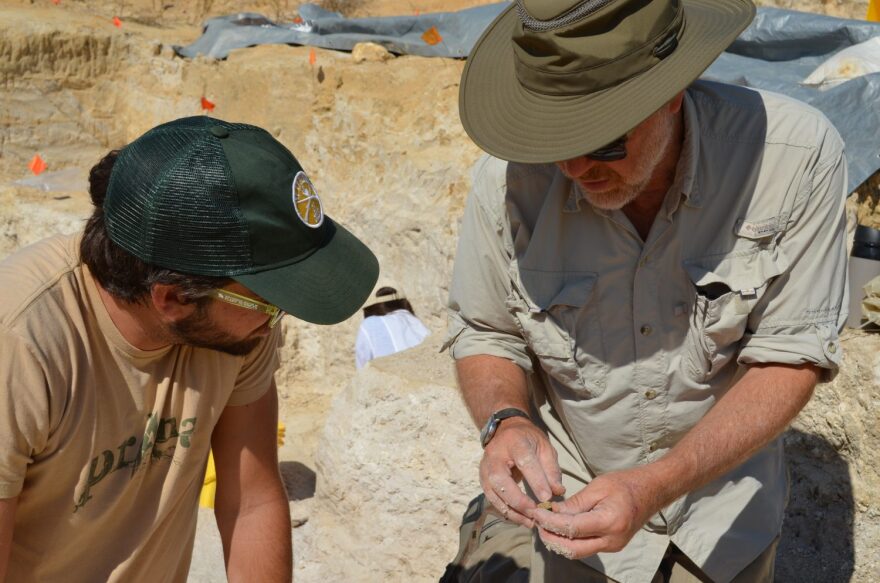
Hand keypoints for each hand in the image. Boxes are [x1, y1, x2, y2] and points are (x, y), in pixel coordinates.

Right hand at [480, 417, 565, 527]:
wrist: (506, 431)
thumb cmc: (528, 439)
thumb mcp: (545, 447)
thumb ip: (551, 469)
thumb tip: (557, 492)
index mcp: (514, 442)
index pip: (524, 461)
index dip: (535, 480)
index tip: (547, 498)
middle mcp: (495, 455)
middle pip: (500, 480)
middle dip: (518, 500)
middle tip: (535, 513)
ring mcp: (485, 468)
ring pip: (493, 492)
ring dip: (512, 510)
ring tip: (530, 522)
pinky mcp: (483, 480)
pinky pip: (492, 499)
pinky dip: (506, 511)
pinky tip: (520, 518)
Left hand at [533, 466, 661, 558]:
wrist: (651, 491)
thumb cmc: (625, 484)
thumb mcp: (597, 486)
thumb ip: (575, 503)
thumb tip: (552, 512)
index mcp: (609, 522)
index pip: (571, 528)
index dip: (549, 522)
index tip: (535, 513)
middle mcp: (611, 540)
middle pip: (572, 549)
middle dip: (551, 538)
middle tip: (536, 522)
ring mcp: (613, 546)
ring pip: (578, 552)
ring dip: (558, 541)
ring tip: (544, 525)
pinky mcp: (612, 545)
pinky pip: (586, 548)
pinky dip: (570, 541)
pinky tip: (559, 528)